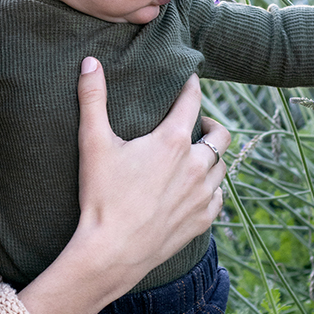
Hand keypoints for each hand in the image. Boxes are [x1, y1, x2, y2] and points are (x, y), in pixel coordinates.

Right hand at [18, 60, 227, 313]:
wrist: (112, 252)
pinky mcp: (202, 220)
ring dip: (212, 155)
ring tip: (196, 153)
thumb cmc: (101, 196)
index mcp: (173, 141)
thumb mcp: (92, 142)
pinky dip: (211, 187)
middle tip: (196, 121)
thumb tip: (90, 61)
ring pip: (223, 166)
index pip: (192, 100)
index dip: (192, 84)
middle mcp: (196, 165)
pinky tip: (196, 187)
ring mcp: (203, 195)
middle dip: (211, 122)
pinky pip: (219, 197)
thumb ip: (92, 98)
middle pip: (221, 133)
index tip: (190, 78)